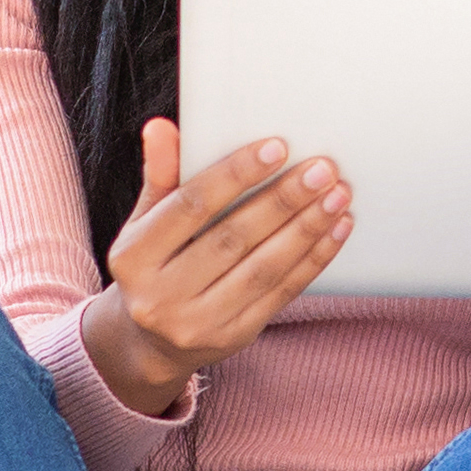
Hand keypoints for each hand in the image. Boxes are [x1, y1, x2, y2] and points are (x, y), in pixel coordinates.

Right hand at [91, 119, 349, 414]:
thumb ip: (160, 176)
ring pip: (263, 269)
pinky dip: (313, 260)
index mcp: (134, 257)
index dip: (235, 175)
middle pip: (233, 239)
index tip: (277, 147)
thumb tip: (161, 127)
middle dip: (283, 201)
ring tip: (336, 196)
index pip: (191, 206)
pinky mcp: (234, 338)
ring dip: (306, 229)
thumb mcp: (144, 222)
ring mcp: (198, 323)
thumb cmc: (152, 266)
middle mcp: (161, 295)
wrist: (150, 342)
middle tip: (321, 170)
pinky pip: (281, 294)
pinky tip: (335, 231)